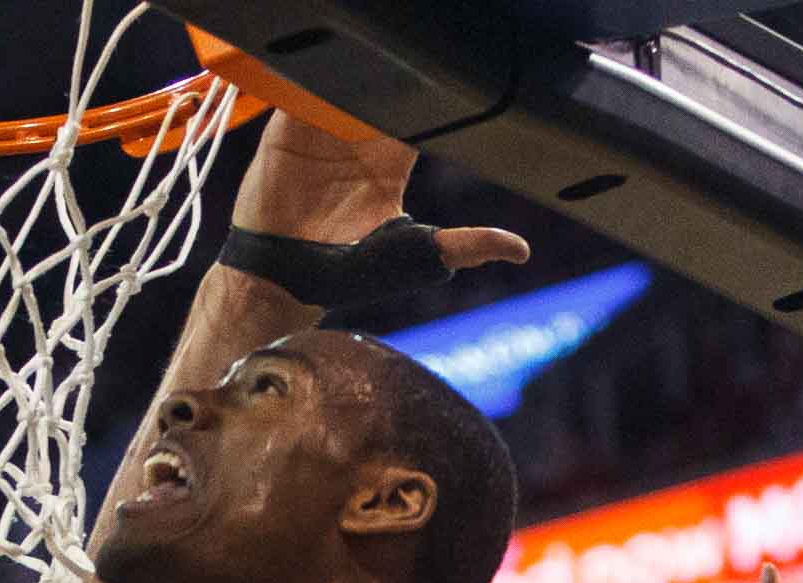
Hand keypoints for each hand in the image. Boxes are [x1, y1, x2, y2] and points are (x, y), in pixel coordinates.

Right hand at [231, 111, 527, 269]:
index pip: (420, 114)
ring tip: (367, 86)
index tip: (443, 92)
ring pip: (345, 86)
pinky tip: (330, 88)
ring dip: (356, 80)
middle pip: (384, 93)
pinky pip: (302, 93)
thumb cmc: (346, 274)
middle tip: (403, 84)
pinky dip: (315, 83)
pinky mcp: (286, 131)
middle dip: (395, 83)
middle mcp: (358, 142)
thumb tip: (520, 250)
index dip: (430, 101)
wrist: (282, 281)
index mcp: (391, 162)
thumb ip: (464, 245)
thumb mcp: (414, 254)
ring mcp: (320, 134)